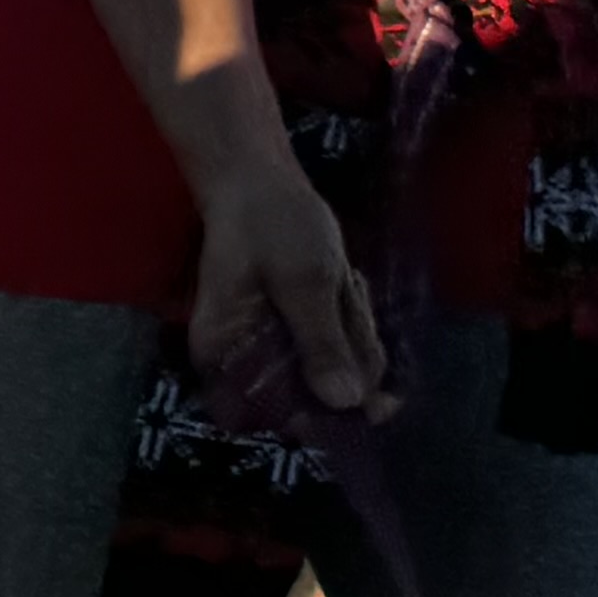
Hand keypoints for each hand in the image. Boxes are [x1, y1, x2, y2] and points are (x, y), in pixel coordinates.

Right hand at [187, 150, 382, 422]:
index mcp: (224, 354)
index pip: (269, 415)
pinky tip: (341, 285)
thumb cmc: (269, 223)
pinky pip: (330, 348)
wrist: (258, 179)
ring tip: (340, 283)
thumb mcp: (305, 280)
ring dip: (351, 335)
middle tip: (346, 298)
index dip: (322, 417)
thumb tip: (346, 403)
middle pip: (308, 397)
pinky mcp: (288, 331)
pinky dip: (349, 323)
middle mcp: (239, 361)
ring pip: (328, 371)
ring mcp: (265, 347)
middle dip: (347, 360)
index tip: (373, 402)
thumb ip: (324, 343)